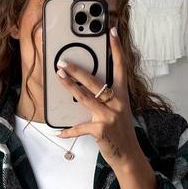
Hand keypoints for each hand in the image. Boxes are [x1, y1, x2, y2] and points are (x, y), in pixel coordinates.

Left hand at [54, 26, 144, 171]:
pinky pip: (80, 127)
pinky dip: (68, 131)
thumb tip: (84, 88)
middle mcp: (117, 103)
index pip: (121, 68)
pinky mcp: (101, 129)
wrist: (128, 156)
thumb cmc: (120, 132)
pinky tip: (59, 132)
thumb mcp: (118, 111)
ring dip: (70, 87)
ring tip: (59, 77)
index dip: (116, 50)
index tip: (112, 32)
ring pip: (86, 97)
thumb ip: (106, 99)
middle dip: (78, 70)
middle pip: (95, 82)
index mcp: (122, 96)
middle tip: (63, 62)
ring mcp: (109, 116)